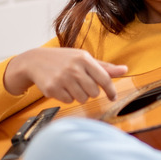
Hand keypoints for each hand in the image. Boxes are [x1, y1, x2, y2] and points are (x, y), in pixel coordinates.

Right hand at [4, 48, 127, 102]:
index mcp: (84, 58)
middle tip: (82, 84)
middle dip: (90, 91)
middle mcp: (74, 68)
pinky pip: (69, 101)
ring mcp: (62, 78)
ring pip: (82, 98)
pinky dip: (67, 97)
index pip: (105, 78)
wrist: (35, 61)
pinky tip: (61, 87)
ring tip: (70, 85)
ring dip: (79, 95)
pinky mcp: (52, 88)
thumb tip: (125, 70)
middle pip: (94, 92)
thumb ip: (104, 67)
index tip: (113, 97)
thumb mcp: (84, 59)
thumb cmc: (64, 59)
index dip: (111, 90)